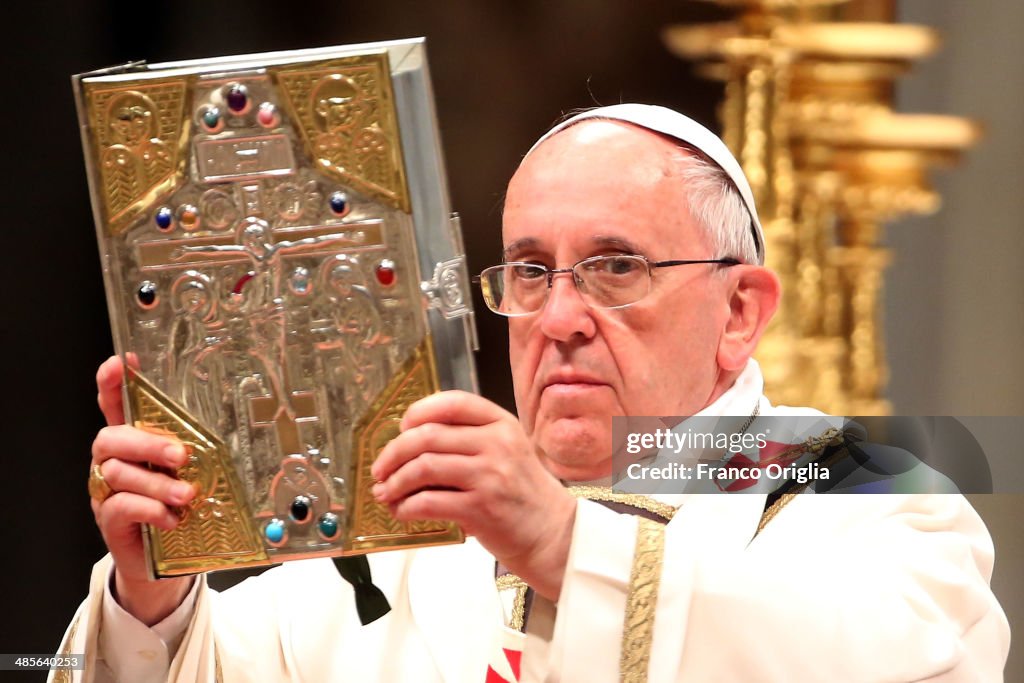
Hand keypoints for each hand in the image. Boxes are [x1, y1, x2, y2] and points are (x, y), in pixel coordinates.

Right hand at [91, 356, 194, 624]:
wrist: (161, 561)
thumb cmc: (176, 507)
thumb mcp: (187, 474)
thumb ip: (194, 451)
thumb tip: (233, 426)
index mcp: (131, 444)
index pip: (113, 406)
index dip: (113, 385)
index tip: (121, 363)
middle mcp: (111, 463)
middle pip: (110, 438)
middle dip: (147, 443)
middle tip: (181, 456)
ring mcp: (106, 492)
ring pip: (118, 474)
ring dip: (156, 483)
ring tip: (186, 495)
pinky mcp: (109, 521)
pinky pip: (120, 507)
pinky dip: (149, 510)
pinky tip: (171, 519)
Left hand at [370, 391, 576, 600]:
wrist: (553, 534)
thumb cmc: (522, 493)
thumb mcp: (506, 451)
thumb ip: (469, 439)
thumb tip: (409, 441)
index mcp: (501, 423)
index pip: (452, 402)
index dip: (418, 412)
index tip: (400, 429)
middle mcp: (497, 443)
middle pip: (428, 435)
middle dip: (393, 453)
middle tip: (379, 469)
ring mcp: (489, 475)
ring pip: (423, 467)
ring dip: (395, 482)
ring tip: (385, 493)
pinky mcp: (481, 508)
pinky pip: (428, 502)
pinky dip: (406, 507)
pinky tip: (401, 512)